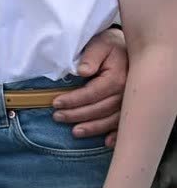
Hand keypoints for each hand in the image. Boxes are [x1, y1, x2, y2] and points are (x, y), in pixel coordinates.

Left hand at [52, 27, 126, 146]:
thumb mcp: (99, 44)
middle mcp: (125, 93)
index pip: (91, 94)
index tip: (56, 103)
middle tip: (57, 117)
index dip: (73, 100)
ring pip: (110, 120)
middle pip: (99, 109)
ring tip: (75, 131)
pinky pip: (124, 124)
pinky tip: (106, 143)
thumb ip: (91, 57)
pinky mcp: (130, 106)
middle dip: (77, 115)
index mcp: (116, 78)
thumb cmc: (110, 45)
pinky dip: (116, 135)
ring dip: (92, 128)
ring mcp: (129, 102)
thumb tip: (82, 71)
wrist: (129, 48)